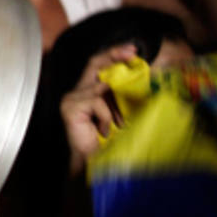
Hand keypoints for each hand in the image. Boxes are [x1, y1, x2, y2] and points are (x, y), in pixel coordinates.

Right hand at [60, 43, 137, 170]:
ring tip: (121, 123)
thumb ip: (125, 98)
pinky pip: (95, 100)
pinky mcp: (70, 107)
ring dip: (116, 103)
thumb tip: (146, 81)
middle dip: (114, 55)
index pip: (99, 65)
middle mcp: (78, 92)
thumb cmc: (109, 145)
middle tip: (132, 52)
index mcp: (89, 92)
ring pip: (99, 85)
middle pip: (94, 64)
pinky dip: (106, 115)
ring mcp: (72, 99)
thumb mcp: (122, 115)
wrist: (94, 166)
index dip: (114, 54)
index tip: (133, 50)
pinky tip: (105, 130)